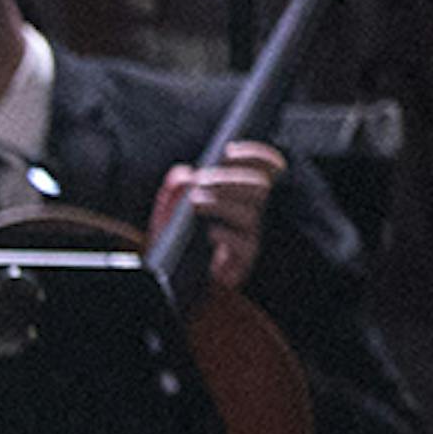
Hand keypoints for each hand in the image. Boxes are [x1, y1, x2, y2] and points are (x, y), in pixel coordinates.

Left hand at [147, 140, 274, 301]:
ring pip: (250, 214)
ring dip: (222, 203)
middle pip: (258, 188)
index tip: (229, 151)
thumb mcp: (167, 213)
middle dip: (230, 179)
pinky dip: (225, 235)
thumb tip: (183, 175)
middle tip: (202, 180)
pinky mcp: (241, 264)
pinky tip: (209, 232)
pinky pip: (243, 246)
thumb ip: (174, 191)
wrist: (168, 282)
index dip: (256, 156)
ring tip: (195, 202)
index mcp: (240, 198)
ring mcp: (248, 239)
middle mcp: (250, 215)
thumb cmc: (174, 243)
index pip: (265, 169)